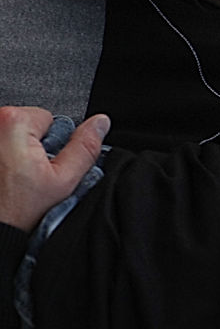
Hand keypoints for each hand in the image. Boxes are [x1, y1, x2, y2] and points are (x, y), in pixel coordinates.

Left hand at [0, 107, 108, 231]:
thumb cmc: (17, 210)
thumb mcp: (63, 180)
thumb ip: (85, 147)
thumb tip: (100, 123)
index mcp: (12, 121)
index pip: (48, 118)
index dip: (53, 144)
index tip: (42, 165)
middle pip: (26, 124)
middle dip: (31, 146)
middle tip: (27, 174)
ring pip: (10, 135)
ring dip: (14, 152)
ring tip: (12, 177)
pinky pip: (1, 146)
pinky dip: (4, 158)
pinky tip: (4, 177)